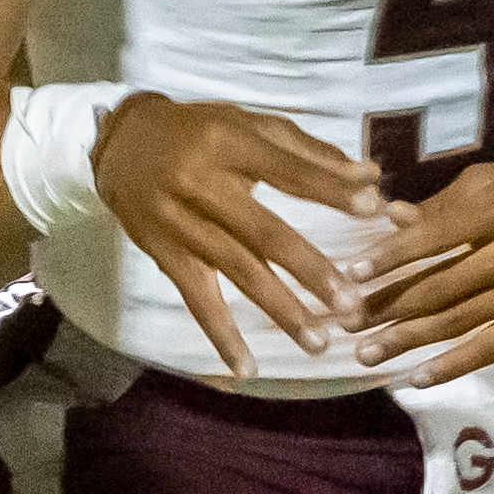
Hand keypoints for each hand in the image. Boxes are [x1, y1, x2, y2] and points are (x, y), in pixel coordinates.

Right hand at [91, 94, 380, 373]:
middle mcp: (201, 182)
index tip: (375, 209)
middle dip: (310, 269)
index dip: (330, 189)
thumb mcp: (247, 125)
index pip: (287, 169)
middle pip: (263, 232)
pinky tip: (246, 369)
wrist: (118, 144)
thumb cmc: (197, 132)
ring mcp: (179, 222)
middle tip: (352, 303)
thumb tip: (371, 177)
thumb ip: (308, 152)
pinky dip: (220, 335)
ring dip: (279, 309)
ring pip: (236, 270)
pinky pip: (196, 298)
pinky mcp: (163, 253)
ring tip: (319, 342)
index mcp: (228, 142)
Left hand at [338, 152, 493, 387]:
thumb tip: (386, 221)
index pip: (433, 237)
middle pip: (442, 285)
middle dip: (388, 306)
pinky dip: (455, 364)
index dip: (390, 258)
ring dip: (409, 340)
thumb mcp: (491, 181)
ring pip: (462, 320)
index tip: (349, 275)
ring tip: (366, 353)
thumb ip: (440, 207)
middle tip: (344, 323)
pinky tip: (418, 377)